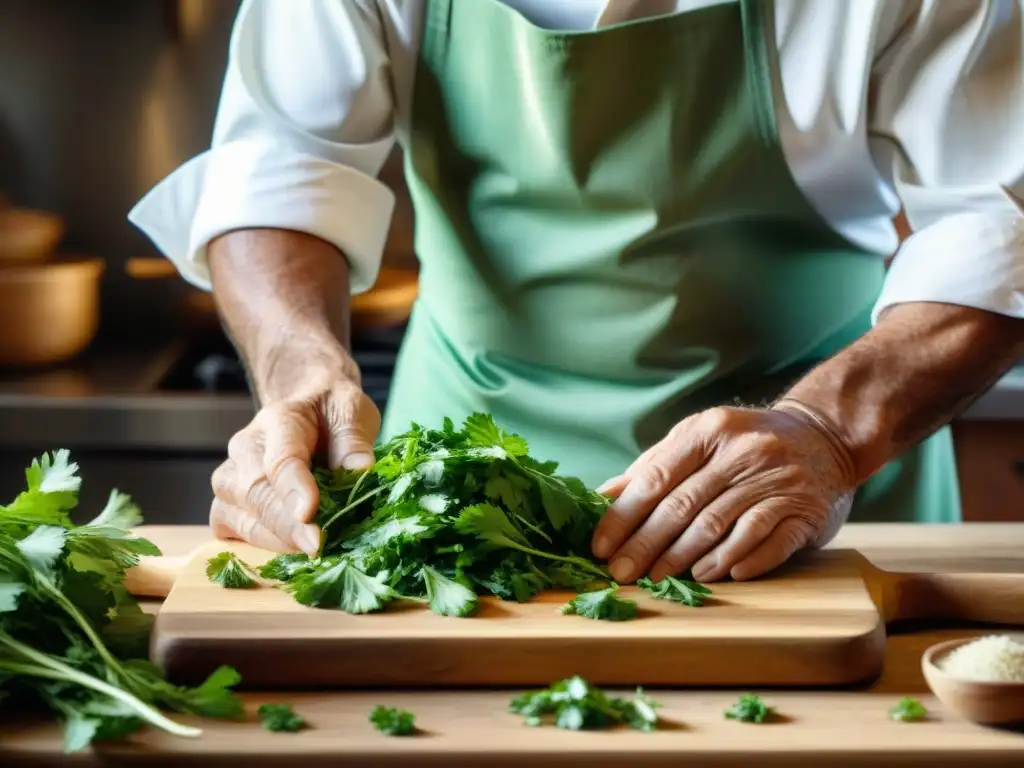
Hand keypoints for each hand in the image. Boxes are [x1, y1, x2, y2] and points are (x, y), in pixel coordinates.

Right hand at [209, 372, 379, 555]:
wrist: (309, 408)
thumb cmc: (331, 413)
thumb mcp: (352, 412)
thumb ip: (354, 441)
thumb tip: (360, 471)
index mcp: (280, 420)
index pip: (281, 459)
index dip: (293, 489)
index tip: (310, 515)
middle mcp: (245, 448)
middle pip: (255, 492)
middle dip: (286, 526)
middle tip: (318, 547)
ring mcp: (230, 476)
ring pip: (240, 517)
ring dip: (275, 540)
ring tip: (314, 549)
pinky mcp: (227, 503)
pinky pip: (232, 532)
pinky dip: (260, 546)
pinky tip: (292, 550)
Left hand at [591, 404, 856, 583]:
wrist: (825, 437)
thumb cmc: (746, 443)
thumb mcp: (700, 438)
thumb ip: (655, 465)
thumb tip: (603, 497)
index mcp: (710, 430)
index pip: (657, 477)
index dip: (625, 515)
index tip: (601, 546)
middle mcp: (743, 452)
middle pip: (684, 506)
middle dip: (646, 544)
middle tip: (622, 573)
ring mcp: (777, 481)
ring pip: (719, 525)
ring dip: (684, 557)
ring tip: (658, 578)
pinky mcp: (805, 510)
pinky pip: (765, 540)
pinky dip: (736, 559)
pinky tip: (712, 574)